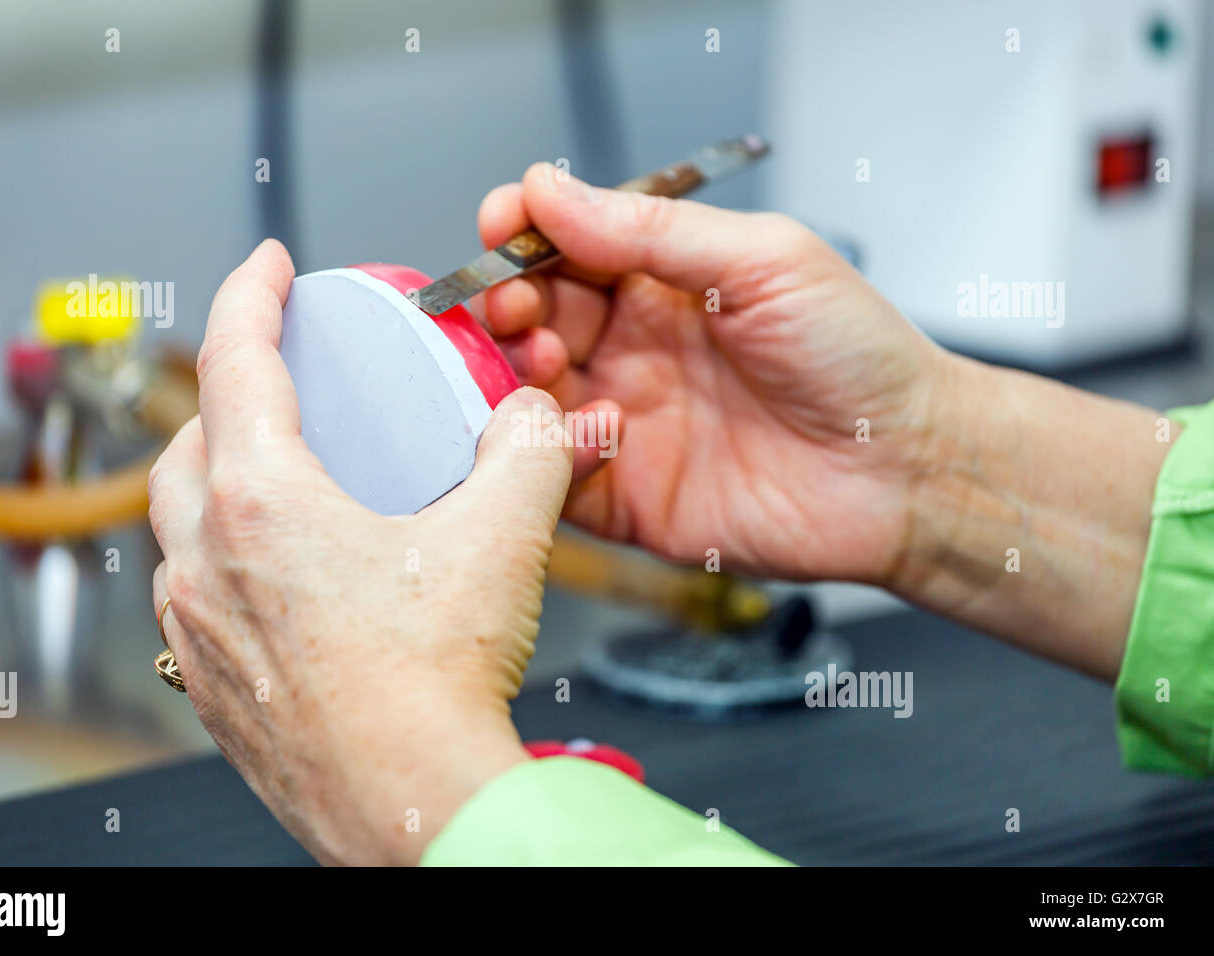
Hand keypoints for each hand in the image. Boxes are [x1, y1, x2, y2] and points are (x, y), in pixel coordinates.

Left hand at [148, 240, 573, 864]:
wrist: (415, 808)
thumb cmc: (435, 686)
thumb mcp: (505, 537)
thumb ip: (531, 451)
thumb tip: (541, 417)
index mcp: (261, 505)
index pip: (235, 362)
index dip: (251, 294)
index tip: (268, 267)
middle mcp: (208, 563)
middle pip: (190, 441)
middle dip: (231, 393)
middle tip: (285, 383)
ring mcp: (201, 632)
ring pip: (180, 524)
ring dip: (219, 481)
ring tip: (285, 477)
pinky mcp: (214, 689)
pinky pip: (197, 596)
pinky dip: (226, 560)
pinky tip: (287, 577)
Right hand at [476, 163, 947, 585]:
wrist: (906, 468)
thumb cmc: (857, 355)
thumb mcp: (762, 261)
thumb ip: (650, 230)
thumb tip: (549, 191)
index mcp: (661, 285)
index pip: (564, 249)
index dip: (523, 233)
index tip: (502, 224)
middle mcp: (632, 351)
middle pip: (530, 319)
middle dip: (507, 302)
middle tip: (516, 302)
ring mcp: (623, 423)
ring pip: (526, 395)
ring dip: (516, 372)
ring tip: (544, 360)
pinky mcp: (623, 497)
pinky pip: (554, 476)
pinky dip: (547, 451)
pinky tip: (594, 427)